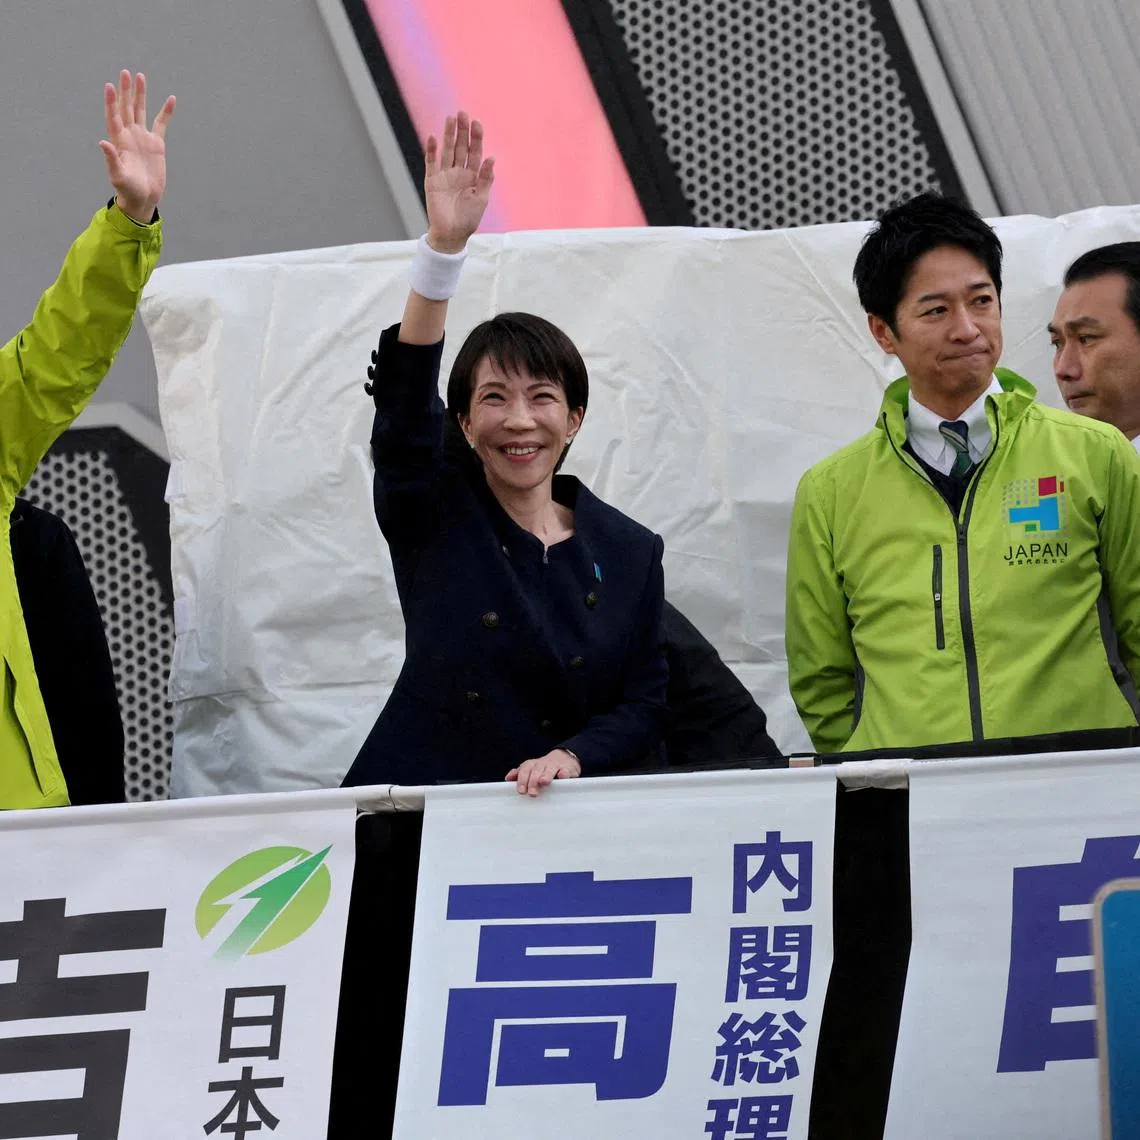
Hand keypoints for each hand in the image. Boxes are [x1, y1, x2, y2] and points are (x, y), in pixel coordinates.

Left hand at [99, 70, 175, 223]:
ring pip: (141, 110)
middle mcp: (129, 135)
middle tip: (125, 73)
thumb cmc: (128, 189)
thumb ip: (111, 159)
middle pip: (126, 107)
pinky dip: (166, 112)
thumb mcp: (118, 175)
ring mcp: (143, 137)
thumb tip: (103, 142)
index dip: (111, 101)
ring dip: (140, 94)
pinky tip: (171, 99)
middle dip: (125, 90)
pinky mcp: (156, 143)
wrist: (143, 197)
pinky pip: (161, 124)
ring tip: (140, 77)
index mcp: (119, 140)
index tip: (110, 85)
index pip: (114, 116)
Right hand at [424, 111, 493, 254]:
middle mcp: (459, 172)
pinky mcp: (432, 181)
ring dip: (448, 135)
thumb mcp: (482, 199)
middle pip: (460, 147)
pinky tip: (434, 137)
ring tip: (450, 119)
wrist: (451, 235)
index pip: (475, 152)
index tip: (477, 123)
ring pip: (447, 150)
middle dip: (462, 131)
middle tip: (462, 113)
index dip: (476, 138)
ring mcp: (445, 175)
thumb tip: (492, 157)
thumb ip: (486, 178)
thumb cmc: (469, 219)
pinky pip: (431, 163)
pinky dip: (432, 150)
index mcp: (473, 176)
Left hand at [506, 749, 581, 797]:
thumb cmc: (544, 768)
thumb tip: (508, 778)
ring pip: (549, 769)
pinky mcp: (568, 768)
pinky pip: (565, 770)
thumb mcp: (531, 770)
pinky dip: (563, 773)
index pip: (525, 770)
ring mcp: (555, 765)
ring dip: (546, 775)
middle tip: (532, 793)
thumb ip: (520, 774)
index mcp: (532, 765)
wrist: (565, 758)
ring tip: (543, 782)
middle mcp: (543, 764)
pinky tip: (562, 776)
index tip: (521, 790)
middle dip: (533, 781)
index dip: (522, 780)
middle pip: (536, 771)